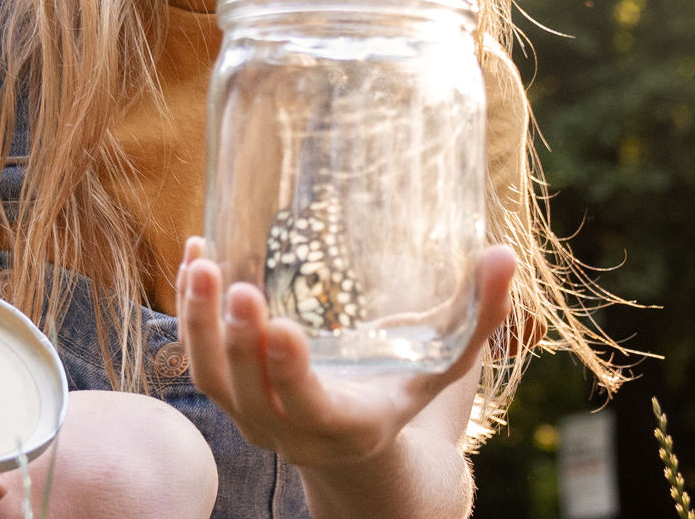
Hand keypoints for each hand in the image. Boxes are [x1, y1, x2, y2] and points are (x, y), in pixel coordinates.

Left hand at [175, 237, 517, 468]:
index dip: (288, 372)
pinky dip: (189, 312)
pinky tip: (194, 257)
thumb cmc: (405, 388)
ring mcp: (253, 417)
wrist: (355, 440)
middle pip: (248, 394)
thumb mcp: (445, 359)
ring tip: (201, 264)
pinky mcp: (230, 394)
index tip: (282, 325)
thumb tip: (504, 253)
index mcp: (347, 425)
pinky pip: (198, 359)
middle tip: (236, 285)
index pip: (308, 407)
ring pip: (211, 380)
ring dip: (200, 325)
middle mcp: (291, 431)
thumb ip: (481, 313)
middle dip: (239, 341)